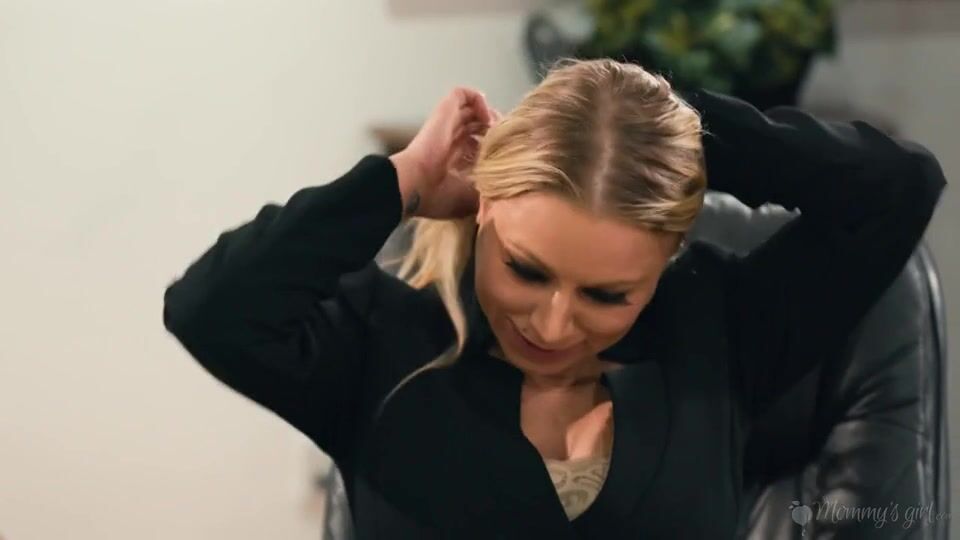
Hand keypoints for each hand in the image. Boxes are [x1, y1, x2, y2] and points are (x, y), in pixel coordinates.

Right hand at [390, 87, 499, 219]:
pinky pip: (462, 94)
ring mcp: (446, 123)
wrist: (417, 184)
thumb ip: (488, 192)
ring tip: (498, 129)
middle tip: (506, 139)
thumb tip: (506, 193)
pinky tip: (486, 118)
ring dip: (489, 115)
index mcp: (452, 159)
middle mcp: (449, 139)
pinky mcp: (444, 111)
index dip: (492, 146)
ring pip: (471, 107)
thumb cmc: (439, 196)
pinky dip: (478, 100)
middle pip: (475, 124)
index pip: (475, 145)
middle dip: (493, 129)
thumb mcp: (471, 199)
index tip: (504, 155)